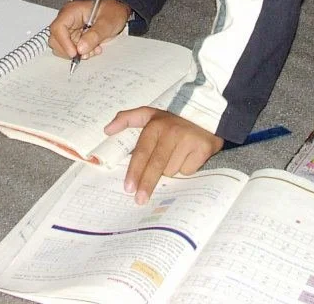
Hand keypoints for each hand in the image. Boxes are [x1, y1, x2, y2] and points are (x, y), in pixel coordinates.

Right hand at [48, 0, 131, 59]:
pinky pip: (72, 49)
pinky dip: (81, 53)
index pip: (58, 28)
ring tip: (93, 50)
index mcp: (72, 11)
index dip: (63, 42)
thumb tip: (80, 49)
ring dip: (76, 53)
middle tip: (85, 53)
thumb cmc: (113, 11)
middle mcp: (67, 20)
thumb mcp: (107, 22)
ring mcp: (70, 29)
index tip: (74, 53)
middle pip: (55, 39)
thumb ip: (95, 35)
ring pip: (62, 47)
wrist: (119, 12)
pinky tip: (93, 49)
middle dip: (69, 50)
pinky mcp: (75, 37)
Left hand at [105, 107, 223, 204]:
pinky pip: (188, 170)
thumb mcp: (150, 114)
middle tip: (140, 199)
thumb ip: (127, 119)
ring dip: (170, 170)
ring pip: (172, 170)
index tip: (129, 188)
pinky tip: (188, 158)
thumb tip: (107, 130)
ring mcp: (189, 140)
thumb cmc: (172, 120)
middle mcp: (172, 131)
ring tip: (175, 157)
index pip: (143, 152)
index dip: (135, 171)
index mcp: (156, 125)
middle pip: (157, 165)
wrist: (206, 113)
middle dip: (147, 184)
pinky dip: (186, 169)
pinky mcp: (203, 148)